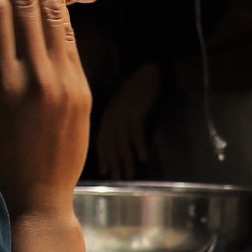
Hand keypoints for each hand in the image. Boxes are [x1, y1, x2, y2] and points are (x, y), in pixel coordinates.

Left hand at [92, 63, 158, 179]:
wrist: (148, 73)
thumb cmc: (137, 90)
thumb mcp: (122, 106)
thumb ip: (117, 121)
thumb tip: (117, 140)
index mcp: (107, 116)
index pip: (102, 140)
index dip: (103, 157)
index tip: (105, 171)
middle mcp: (112, 116)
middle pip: (111, 144)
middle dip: (114, 163)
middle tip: (118, 178)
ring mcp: (123, 114)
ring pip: (122, 141)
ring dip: (126, 159)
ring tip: (129, 174)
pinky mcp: (136, 111)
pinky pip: (136, 132)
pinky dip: (139, 145)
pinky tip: (143, 157)